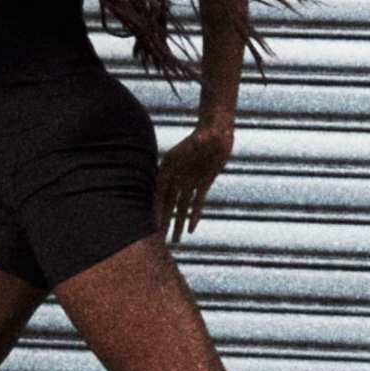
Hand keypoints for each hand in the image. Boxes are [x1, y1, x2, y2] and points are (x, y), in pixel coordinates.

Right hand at [154, 124, 232, 243]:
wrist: (217, 129)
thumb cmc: (208, 131)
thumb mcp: (203, 137)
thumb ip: (200, 142)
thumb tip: (201, 141)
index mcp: (170, 167)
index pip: (160, 192)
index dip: (156, 209)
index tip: (152, 225)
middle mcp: (177, 176)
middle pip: (168, 203)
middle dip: (164, 222)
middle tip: (160, 241)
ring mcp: (189, 180)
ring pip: (181, 207)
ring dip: (177, 223)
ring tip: (174, 241)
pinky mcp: (203, 183)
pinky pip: (197, 203)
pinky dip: (194, 215)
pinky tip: (190, 230)